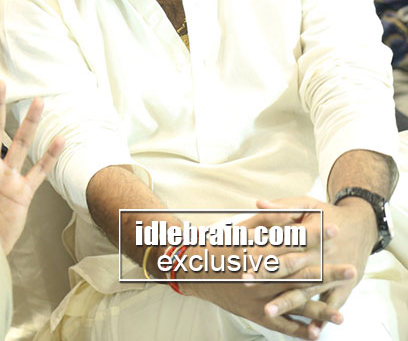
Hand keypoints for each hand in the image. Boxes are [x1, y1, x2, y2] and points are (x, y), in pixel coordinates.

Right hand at [179, 208, 352, 339]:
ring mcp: (258, 298)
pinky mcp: (255, 314)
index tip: (333, 229)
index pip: (292, 243)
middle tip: (351, 270)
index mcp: (257, 253)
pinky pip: (280, 325)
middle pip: (299, 275)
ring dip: (319, 310)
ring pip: (293, 304)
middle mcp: (259, 278)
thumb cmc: (219, 247)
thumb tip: (292, 216)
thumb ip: (268, 222)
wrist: (193, 270)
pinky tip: (316, 333)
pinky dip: (297, 330)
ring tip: (341, 315)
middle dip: (327, 273)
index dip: (314, 236)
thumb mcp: (241, 229)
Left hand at [257, 196, 373, 319]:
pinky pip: (332, 304)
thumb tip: (258, 204)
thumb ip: (282, 207)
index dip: (262, 251)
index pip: (280, 244)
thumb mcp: (307, 204)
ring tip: (268, 311)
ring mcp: (330, 274)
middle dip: (267, 278)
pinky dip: (322, 318)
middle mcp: (318, 256)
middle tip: (245, 285)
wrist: (362, 226)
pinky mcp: (342, 286)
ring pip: (306, 290)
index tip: (242, 257)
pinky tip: (311, 331)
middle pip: (290, 269)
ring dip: (287, 302)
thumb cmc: (328, 215)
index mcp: (307, 235)